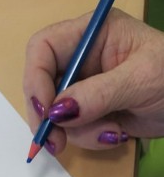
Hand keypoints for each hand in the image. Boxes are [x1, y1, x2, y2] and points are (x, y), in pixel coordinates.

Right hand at [23, 9, 163, 153]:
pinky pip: (72, 130)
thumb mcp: (140, 80)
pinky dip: (89, 138)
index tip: (46, 112)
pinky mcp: (89, 111)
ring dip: (78, 132)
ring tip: (112, 133)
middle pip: (41, 85)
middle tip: (56, 143)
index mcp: (93, 33)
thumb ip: (98, 94)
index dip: (36, 79)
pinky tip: (116, 134)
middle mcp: (82, 58)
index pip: (43, 48)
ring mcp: (84, 86)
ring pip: (56, 114)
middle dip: (48, 117)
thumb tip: (58, 111)